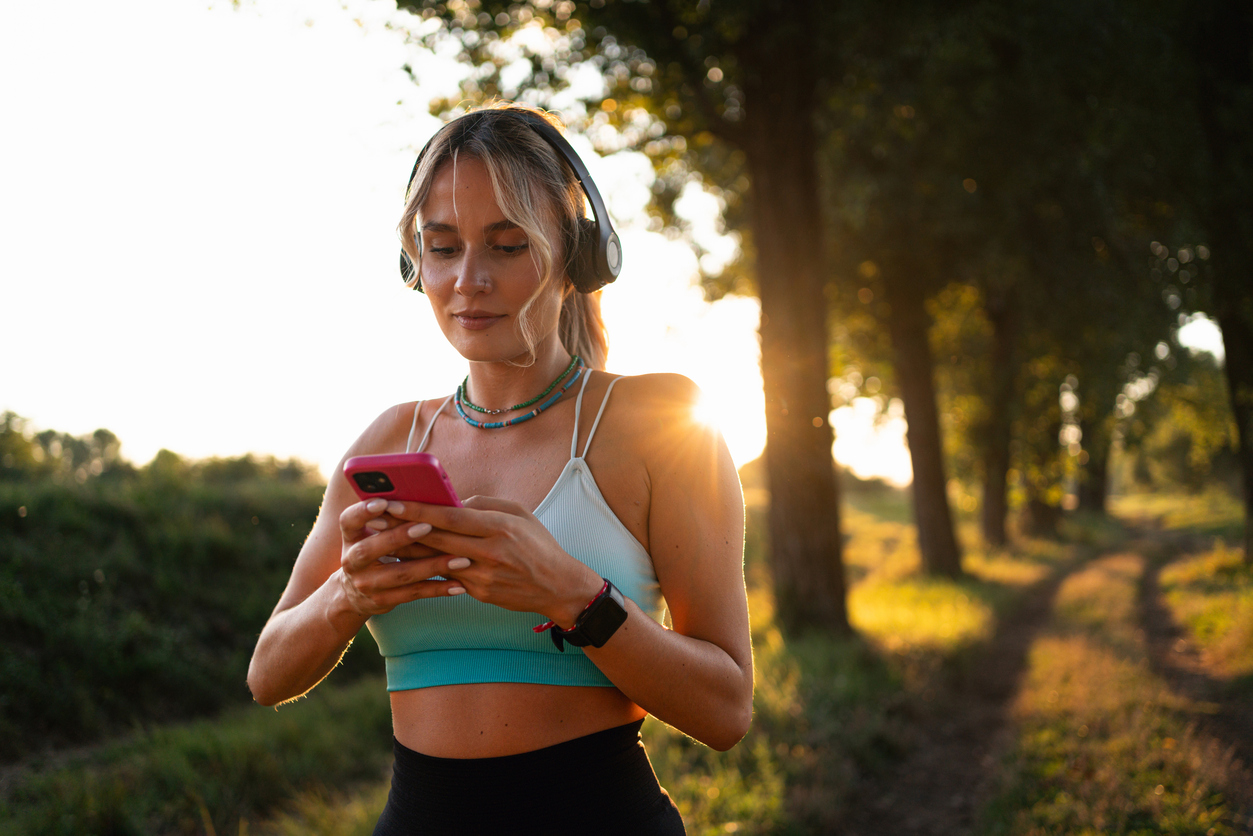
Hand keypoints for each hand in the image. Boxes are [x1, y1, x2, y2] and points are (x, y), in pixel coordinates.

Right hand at [336, 498, 466, 616]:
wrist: (355, 594)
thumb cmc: (375, 550)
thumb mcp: (371, 533)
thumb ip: (390, 517)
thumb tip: (426, 492)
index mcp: (350, 537)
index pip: (348, 520)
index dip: (363, 511)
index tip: (383, 502)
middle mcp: (352, 561)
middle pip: (372, 549)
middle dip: (400, 537)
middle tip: (428, 526)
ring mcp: (367, 584)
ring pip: (401, 574)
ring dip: (433, 565)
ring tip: (462, 559)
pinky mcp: (383, 601)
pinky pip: (414, 594)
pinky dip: (438, 589)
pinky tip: (460, 585)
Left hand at [386, 496, 603, 626]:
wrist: (558, 586)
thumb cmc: (538, 543)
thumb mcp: (517, 513)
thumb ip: (483, 505)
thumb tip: (450, 502)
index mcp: (498, 527)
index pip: (450, 517)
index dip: (417, 510)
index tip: (391, 501)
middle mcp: (488, 553)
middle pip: (435, 539)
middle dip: (401, 528)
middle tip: (372, 517)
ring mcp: (481, 576)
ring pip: (435, 562)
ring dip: (405, 550)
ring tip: (379, 538)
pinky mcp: (478, 593)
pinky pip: (447, 578)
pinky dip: (425, 568)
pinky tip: (405, 561)